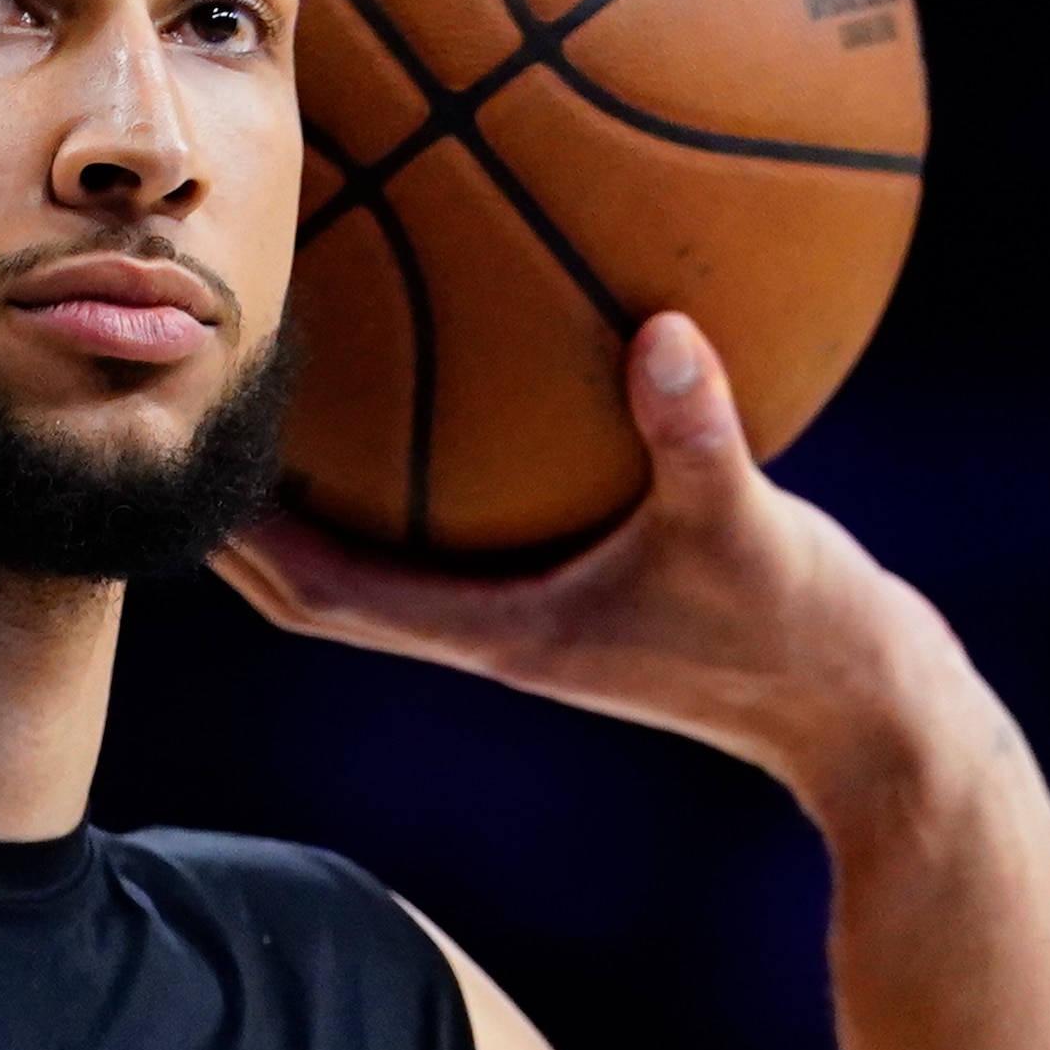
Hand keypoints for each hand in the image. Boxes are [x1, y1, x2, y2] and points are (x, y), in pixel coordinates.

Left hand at [212, 313, 978, 816]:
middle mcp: (493, 629)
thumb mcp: (757, 530)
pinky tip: (453, 372)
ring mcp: (533, 614)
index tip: (177, 460)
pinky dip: (432, 467)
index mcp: (498, 633)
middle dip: (241, 514)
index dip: (237, 540)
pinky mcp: (578, 589)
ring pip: (383, 557)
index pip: (320, 597)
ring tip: (274, 389)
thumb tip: (665, 332)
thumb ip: (703, 437)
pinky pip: (472, 526)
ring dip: (320, 493)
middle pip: (317, 580)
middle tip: (183, 412)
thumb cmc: (810, 641)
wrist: (872, 716)